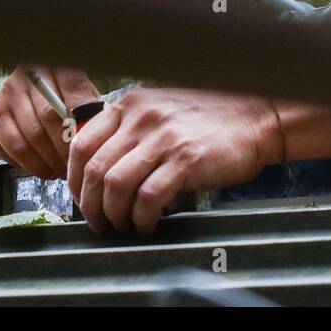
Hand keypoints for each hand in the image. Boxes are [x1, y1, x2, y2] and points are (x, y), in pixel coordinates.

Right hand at [0, 63, 98, 178]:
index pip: (74, 101)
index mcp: (60, 67)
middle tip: (74, 168)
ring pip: (26, 139)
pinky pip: (7, 147)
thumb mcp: (89, 98)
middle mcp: (28, 76)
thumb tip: (93, 142)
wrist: (43, 86)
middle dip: (63, 151)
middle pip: (48, 119)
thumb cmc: (73, 97)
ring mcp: (7, 93)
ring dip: (45, 163)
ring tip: (59, 172)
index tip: (86, 152)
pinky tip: (41, 167)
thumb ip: (93, 115)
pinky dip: (26, 164)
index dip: (81, 133)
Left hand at [67, 88, 284, 235]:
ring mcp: (163, 137)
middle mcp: (142, 117)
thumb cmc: (212, 118)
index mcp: (130, 104)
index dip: (73, 179)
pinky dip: (141, 218)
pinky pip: (147, 198)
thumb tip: (99, 168)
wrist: (257, 117)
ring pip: (115, 185)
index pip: (80, 144)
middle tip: (99, 223)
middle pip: (93, 169)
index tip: (81, 199)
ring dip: (113, 215)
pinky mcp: (185, 159)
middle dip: (90, 206)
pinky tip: (147, 223)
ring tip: (122, 226)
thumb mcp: (161, 108)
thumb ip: (130, 128)